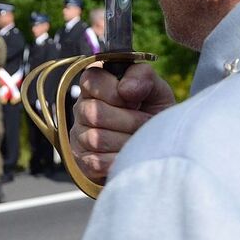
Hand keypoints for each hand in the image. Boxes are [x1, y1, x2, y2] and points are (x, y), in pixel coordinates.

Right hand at [70, 63, 175, 183]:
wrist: (158, 147)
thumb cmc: (153, 113)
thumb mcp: (156, 90)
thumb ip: (143, 76)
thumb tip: (126, 89)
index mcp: (96, 85)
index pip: (91, 80)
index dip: (116, 91)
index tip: (135, 100)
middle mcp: (83, 108)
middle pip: (95, 112)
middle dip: (129, 119)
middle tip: (145, 123)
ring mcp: (80, 136)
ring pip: (96, 139)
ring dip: (126, 140)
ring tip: (140, 139)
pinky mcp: (84, 161)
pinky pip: (97, 162)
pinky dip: (120, 159)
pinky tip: (130, 154)